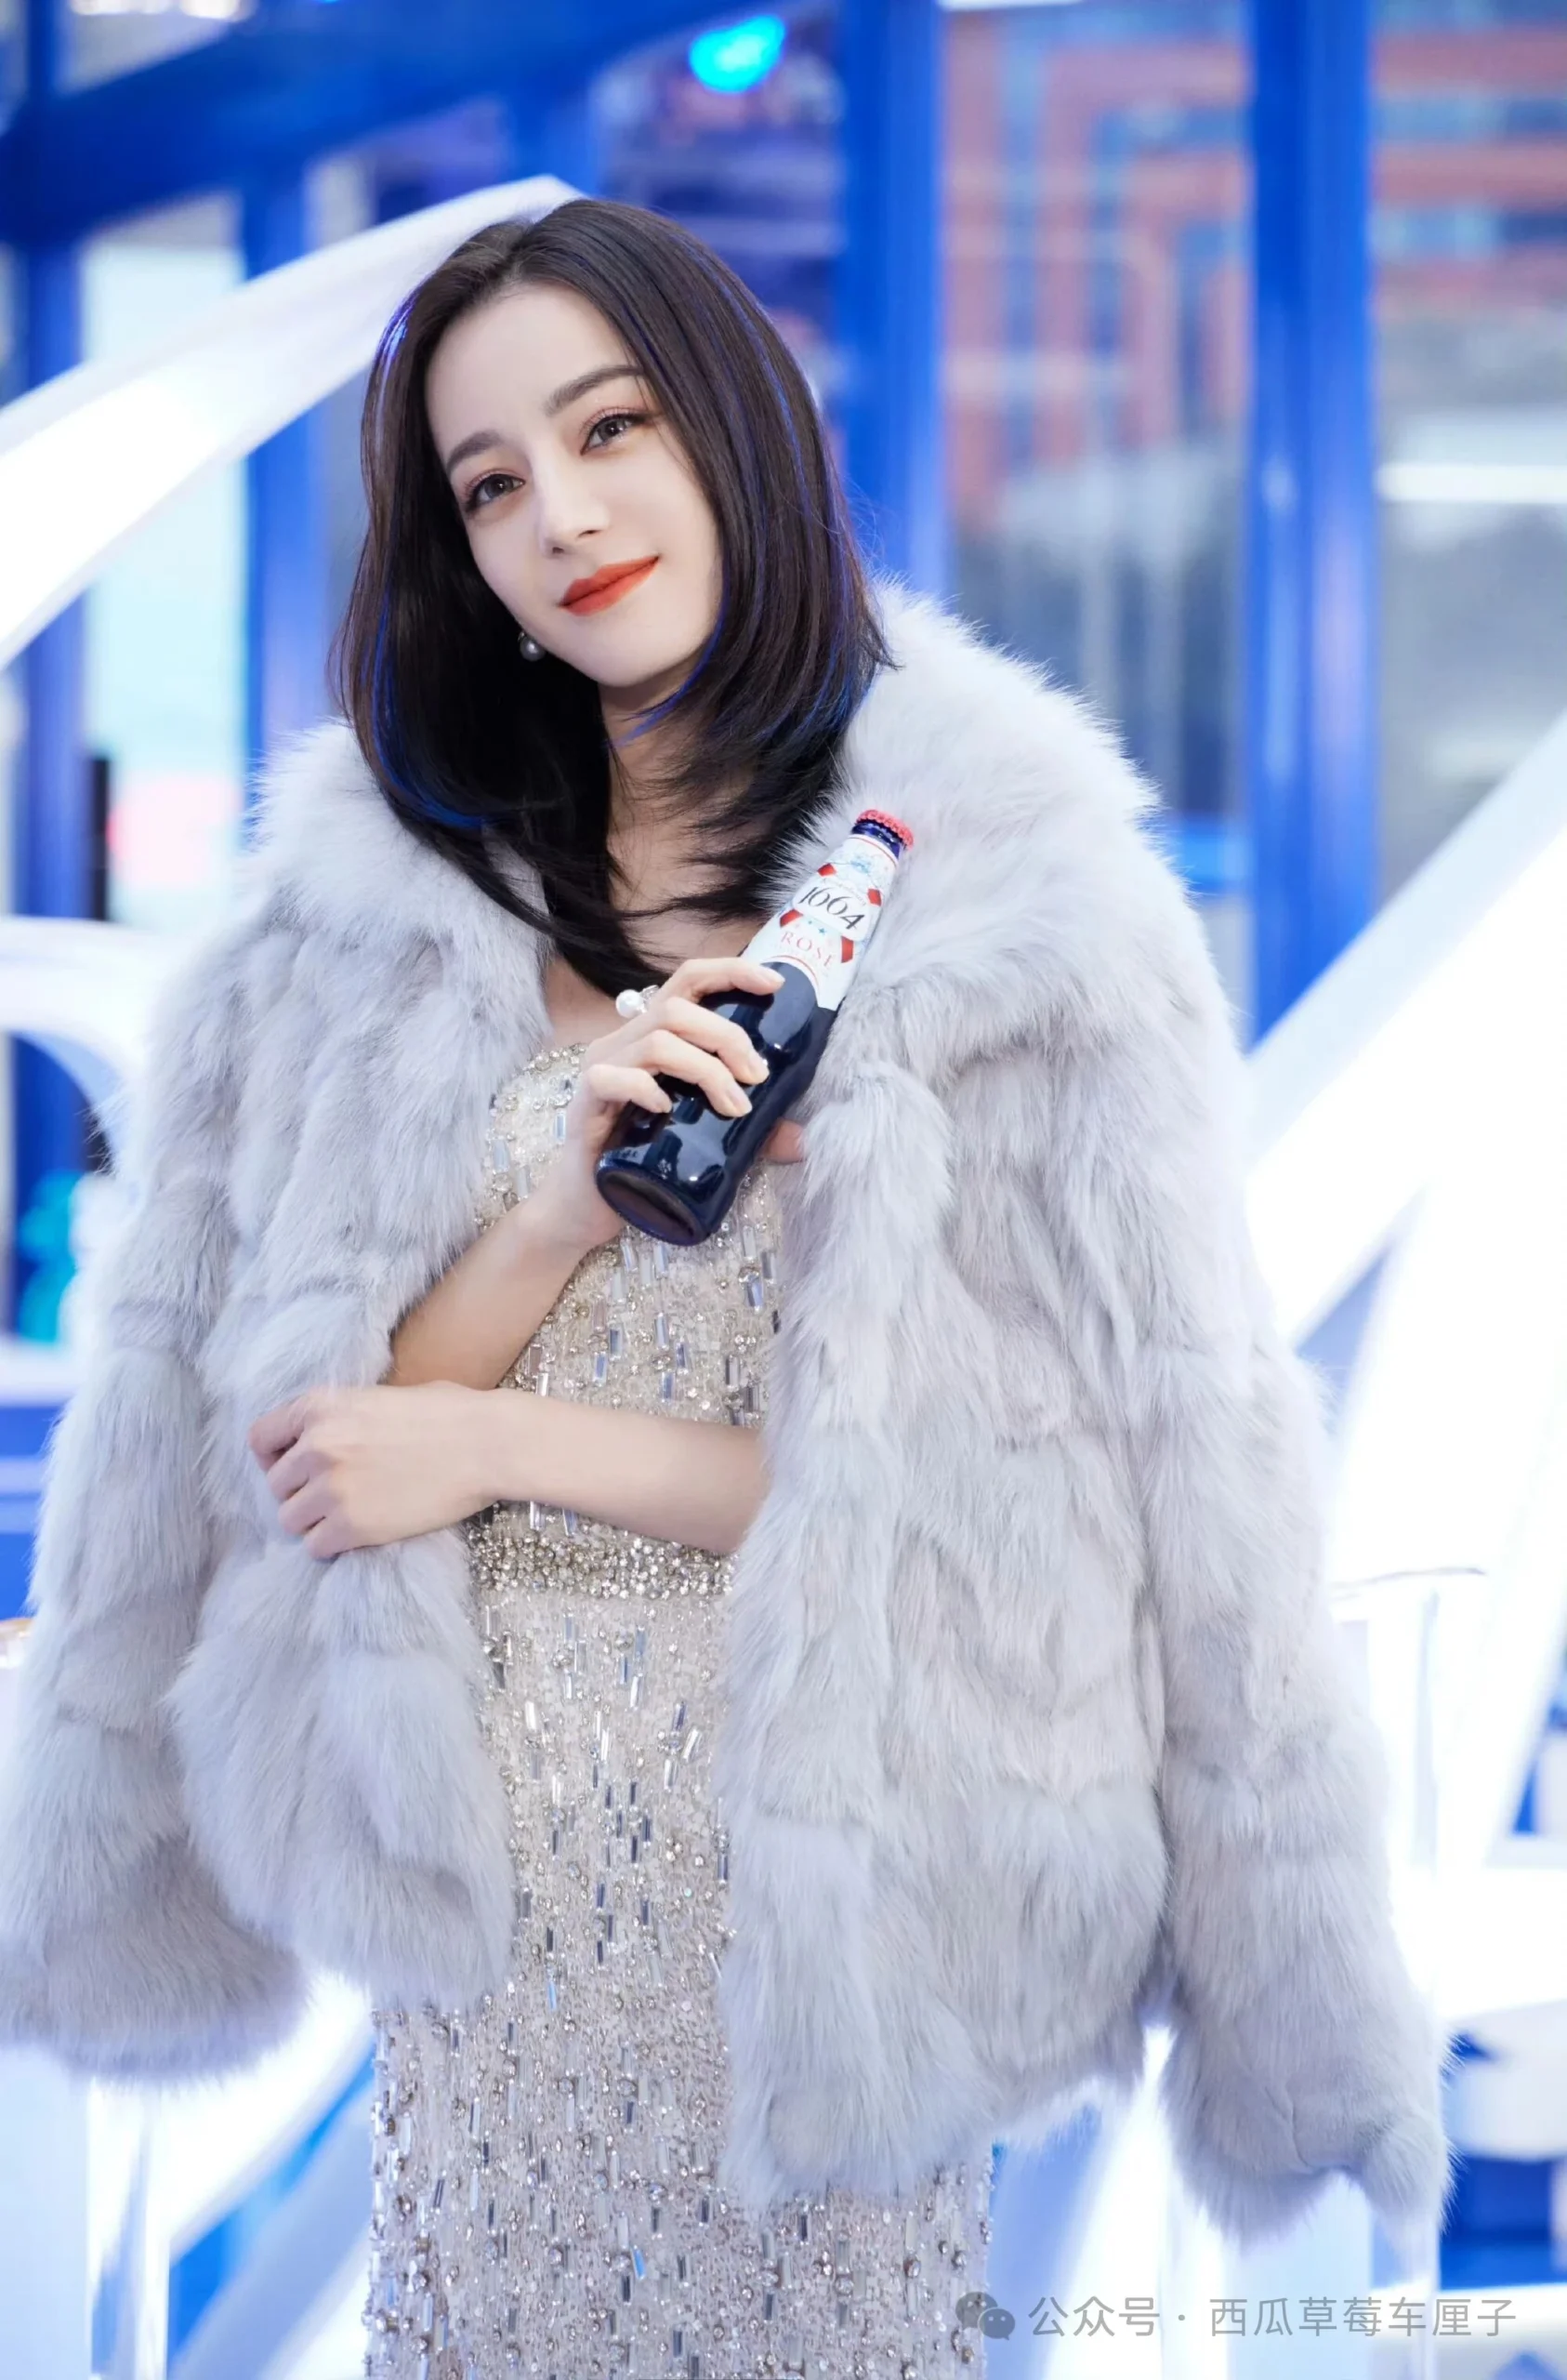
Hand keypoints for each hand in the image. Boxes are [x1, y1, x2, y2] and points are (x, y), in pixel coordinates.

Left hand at [248, 1381, 498, 1558]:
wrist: (486, 1445)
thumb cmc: (448, 1414)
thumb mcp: (381, 1397)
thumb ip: (342, 1416)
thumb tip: (323, 1437)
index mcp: (320, 1406)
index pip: (260, 1439)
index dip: (273, 1457)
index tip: (293, 1469)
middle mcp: (316, 1445)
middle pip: (276, 1485)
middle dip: (299, 1491)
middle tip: (332, 1495)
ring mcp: (332, 1487)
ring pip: (290, 1519)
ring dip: (313, 1521)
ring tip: (346, 1516)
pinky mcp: (353, 1525)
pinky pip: (315, 1546)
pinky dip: (332, 1544)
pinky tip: (358, 1532)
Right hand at [528, 952, 804, 1254]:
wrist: (587, 1208)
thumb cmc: (645, 1164)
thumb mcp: (708, 1140)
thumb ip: (752, 1133)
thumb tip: (802, 1140)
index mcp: (651, 1037)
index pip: (687, 982)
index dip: (730, 972)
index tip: (775, 985)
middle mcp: (623, 1042)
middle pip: (677, 1008)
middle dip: (728, 1036)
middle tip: (757, 1078)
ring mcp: (601, 1069)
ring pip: (656, 1041)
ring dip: (705, 1069)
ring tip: (733, 1106)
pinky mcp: (585, 1103)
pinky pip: (612, 1077)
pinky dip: (646, 1088)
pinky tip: (667, 1110)